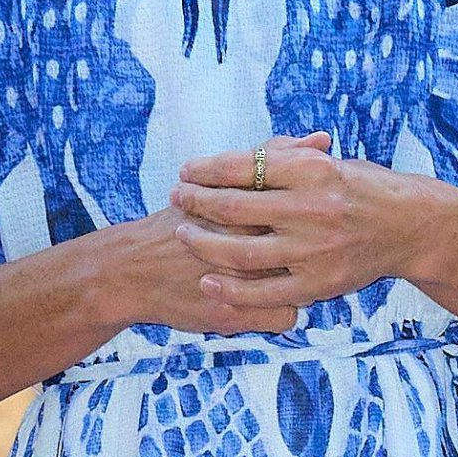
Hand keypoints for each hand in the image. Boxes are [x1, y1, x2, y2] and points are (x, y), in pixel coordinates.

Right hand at [118, 135, 331, 336]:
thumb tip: (323, 138)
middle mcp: (247, 244)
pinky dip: (281, 307)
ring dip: (297, 277)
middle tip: (301, 242)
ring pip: (302, 284)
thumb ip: (274, 154)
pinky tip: (268, 295)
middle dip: (310, 246)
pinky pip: (287, 316)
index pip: (308, 208)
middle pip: (308, 247)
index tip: (308, 215)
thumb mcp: (225, 178)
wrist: (134, 269)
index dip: (314, 213)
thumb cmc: (183, 217)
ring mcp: (243, 284)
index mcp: (248, 207)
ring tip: (281, 269)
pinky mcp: (237, 317)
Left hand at [168, 132, 417, 315]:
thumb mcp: (326, 161)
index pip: (243, 166)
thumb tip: (234, 159)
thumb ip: (284, 158)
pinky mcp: (318, 285)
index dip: (207, 169)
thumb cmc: (362, 187)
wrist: (409, 226)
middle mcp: (310, 208)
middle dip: (196, 201)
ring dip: (203, 242)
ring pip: (240, 252)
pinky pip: (263, 293)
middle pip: (234, 207)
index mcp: (311, 170)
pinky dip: (231, 288)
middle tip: (176, 196)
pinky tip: (209, 279)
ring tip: (183, 232)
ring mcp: (313, 251)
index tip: (187, 170)